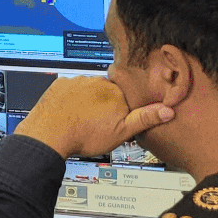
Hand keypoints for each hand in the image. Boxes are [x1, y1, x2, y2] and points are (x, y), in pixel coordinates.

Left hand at [13, 76, 172, 159]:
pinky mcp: (60, 84)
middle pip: (107, 91)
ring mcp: (77, 82)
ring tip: (84, 118)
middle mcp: (97, 82)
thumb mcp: (121, 132)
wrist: (49, 135)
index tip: (117, 119)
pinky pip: (70, 88)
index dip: (123, 109)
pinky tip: (70, 111)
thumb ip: (144, 119)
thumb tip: (167, 110)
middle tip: (100, 121)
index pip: (126, 96)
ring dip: (89, 100)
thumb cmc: (84, 136)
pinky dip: (71, 98)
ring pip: (88, 89)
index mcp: (115, 92)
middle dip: (106, 104)